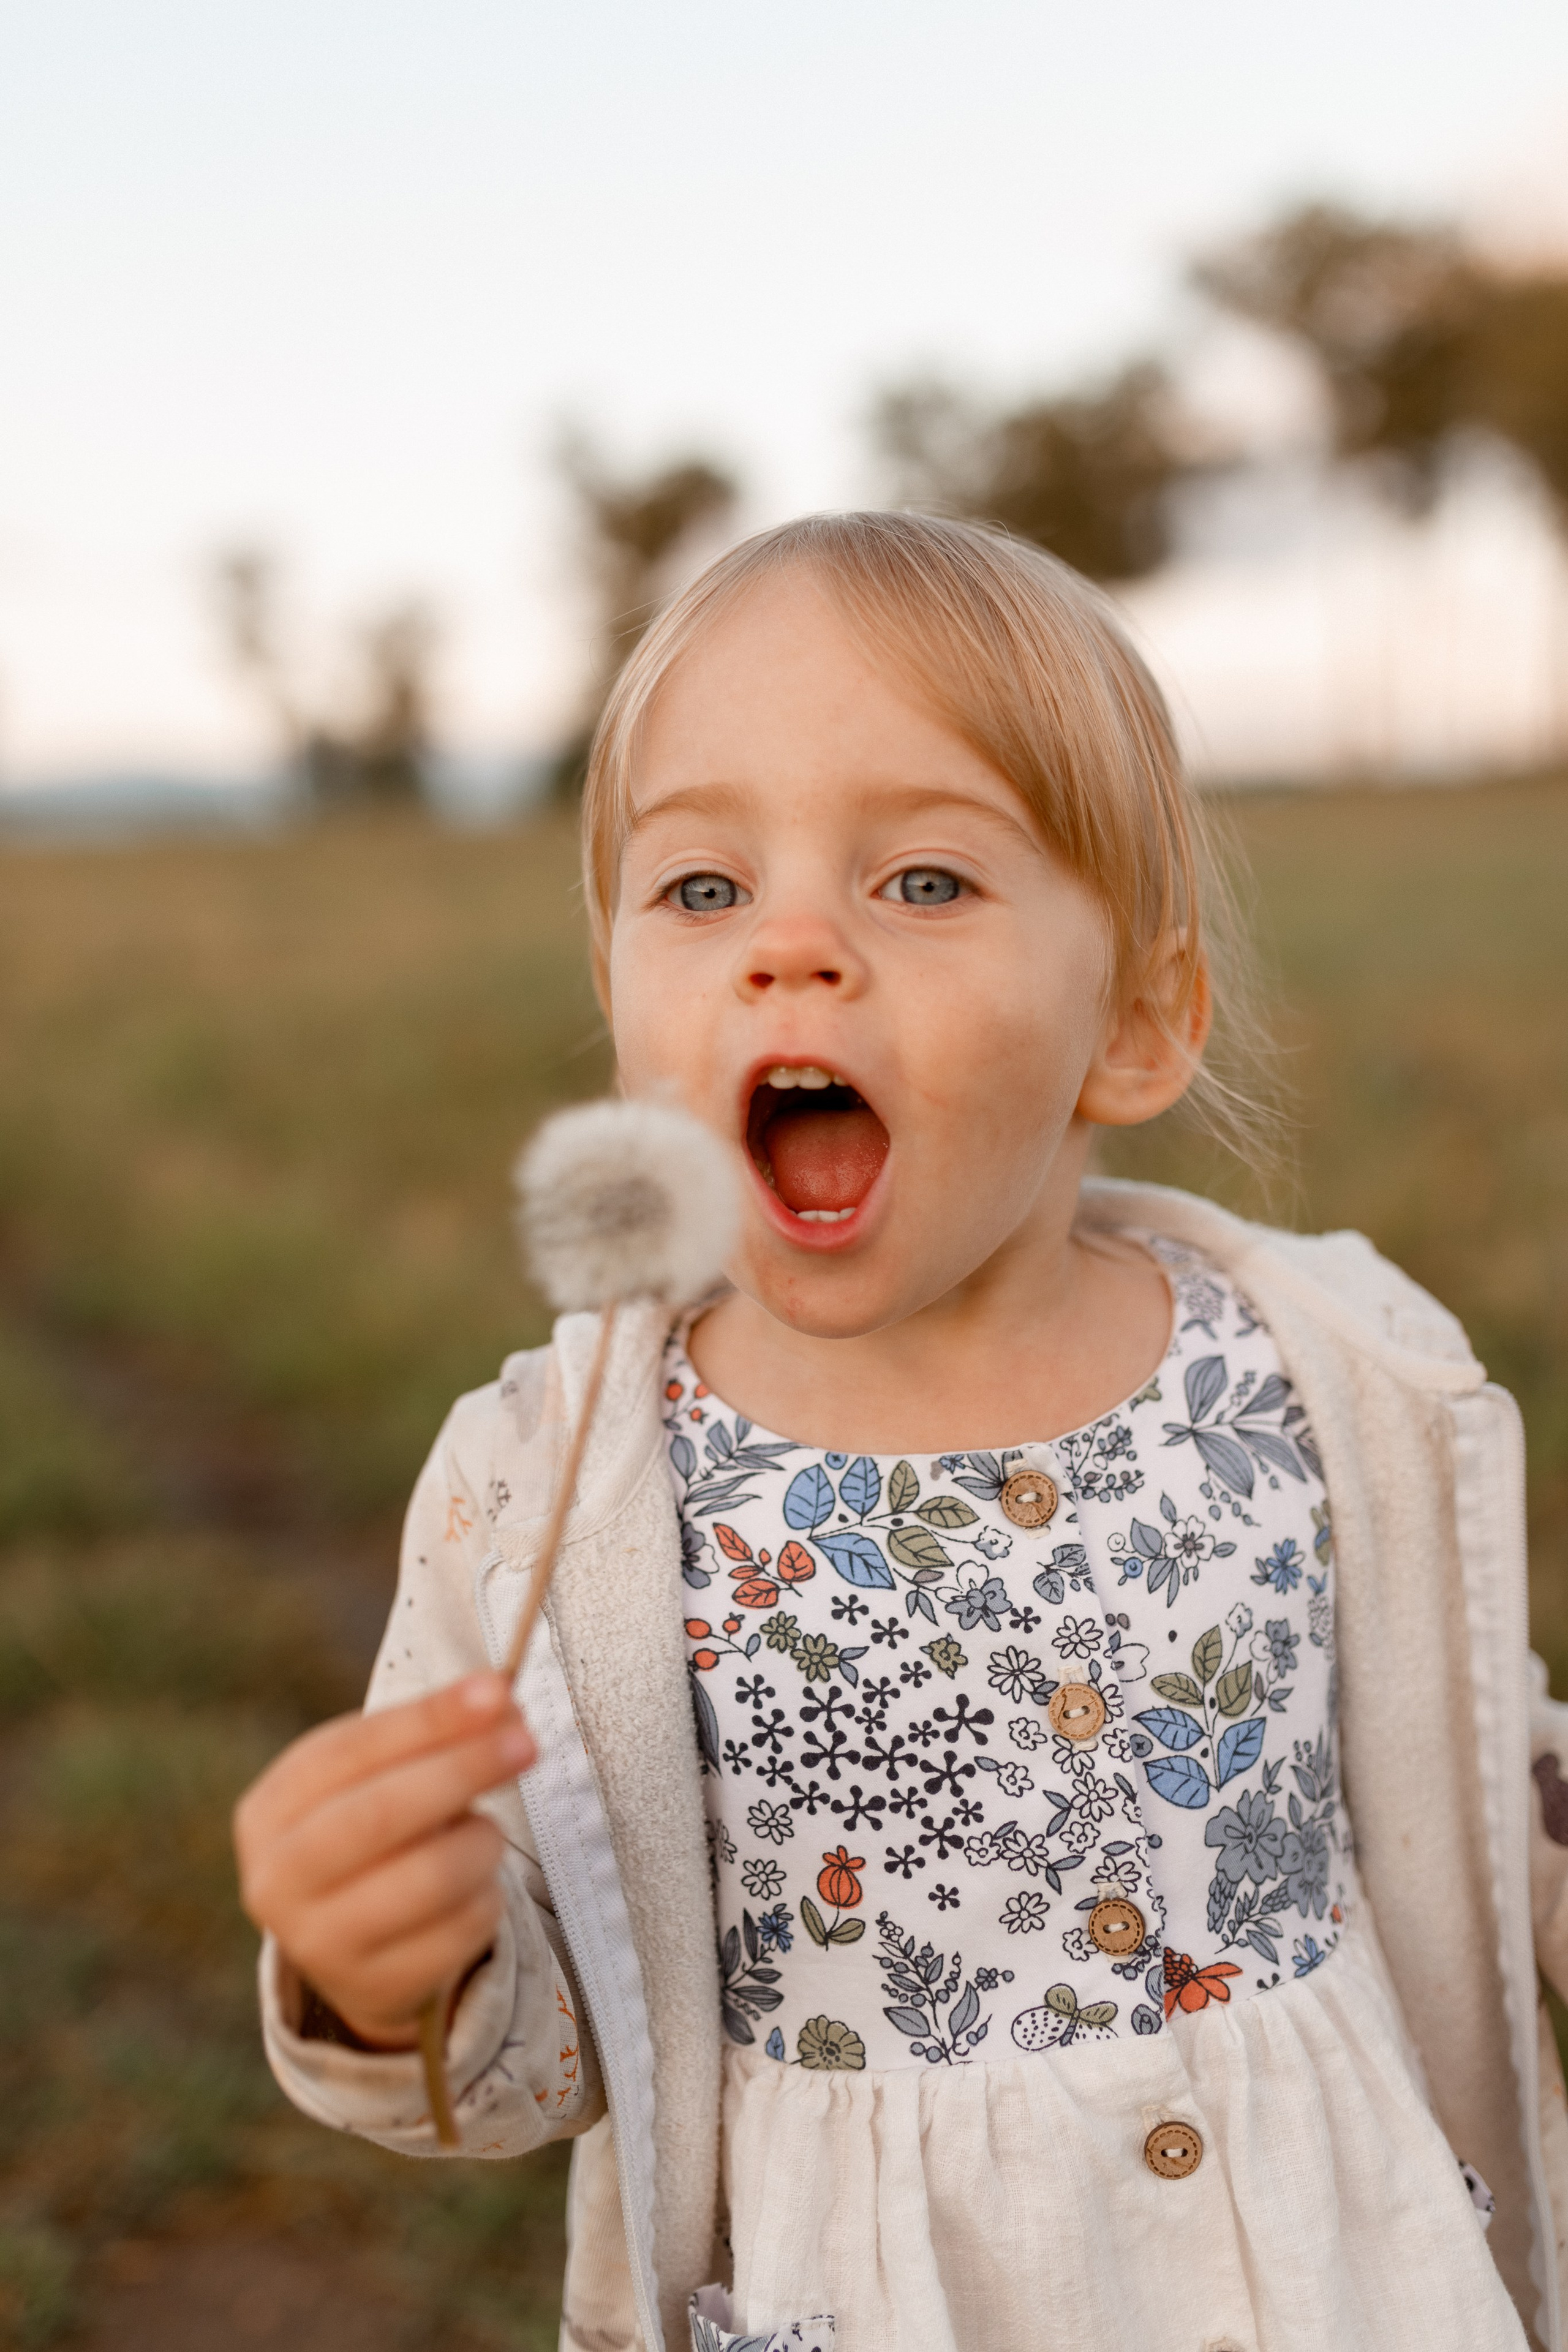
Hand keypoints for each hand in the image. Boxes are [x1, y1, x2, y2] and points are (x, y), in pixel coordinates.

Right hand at [234, 1672, 535, 2049]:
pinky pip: (460, 1929)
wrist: (350, 1943)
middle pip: (381, 1814)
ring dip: (481, 1840)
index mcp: (269, 1811)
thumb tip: (500, 1700)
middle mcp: (277, 1881)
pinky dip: (487, 1895)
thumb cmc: (372, 1831)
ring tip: (484, 1831)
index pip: (350, 1752)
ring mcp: (319, 1944)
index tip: (497, 1691)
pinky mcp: (373, 1988)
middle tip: (526, 1741)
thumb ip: (431, 1734)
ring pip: (430, 1876)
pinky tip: (475, 1885)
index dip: (427, 1719)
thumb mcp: (379, 1776)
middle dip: (463, 1768)